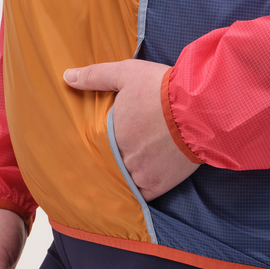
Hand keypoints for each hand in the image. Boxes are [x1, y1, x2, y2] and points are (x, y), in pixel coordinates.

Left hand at [64, 59, 199, 199]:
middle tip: (109, 156)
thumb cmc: (162, 88)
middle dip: (108, 159)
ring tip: (125, 169)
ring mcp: (139, 174)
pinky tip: (137, 182)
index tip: (95, 141)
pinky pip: (139, 195)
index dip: (95, 142)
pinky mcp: (158, 185)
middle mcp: (121, 157)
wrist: (201, 108)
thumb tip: (68, 77)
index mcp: (110, 132)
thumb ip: (96, 76)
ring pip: (121, 180)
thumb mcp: (127, 73)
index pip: (93, 143)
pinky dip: (136, 190)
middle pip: (107, 163)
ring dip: (122, 174)